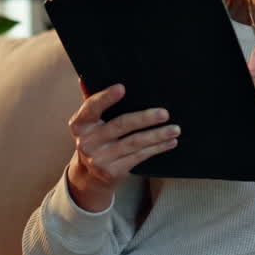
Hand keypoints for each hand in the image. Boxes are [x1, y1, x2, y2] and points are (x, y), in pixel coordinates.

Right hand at [65, 84, 179, 211]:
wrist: (91, 176)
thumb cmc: (95, 139)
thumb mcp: (89, 123)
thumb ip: (91, 102)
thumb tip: (85, 78)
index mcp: (79, 124)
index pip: (91, 107)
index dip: (105, 98)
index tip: (122, 88)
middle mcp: (86, 142)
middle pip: (119, 125)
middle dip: (144, 119)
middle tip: (164, 113)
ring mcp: (100, 159)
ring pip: (134, 143)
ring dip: (157, 135)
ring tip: (175, 129)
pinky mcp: (113, 172)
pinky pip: (139, 156)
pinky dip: (157, 148)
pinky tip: (169, 142)